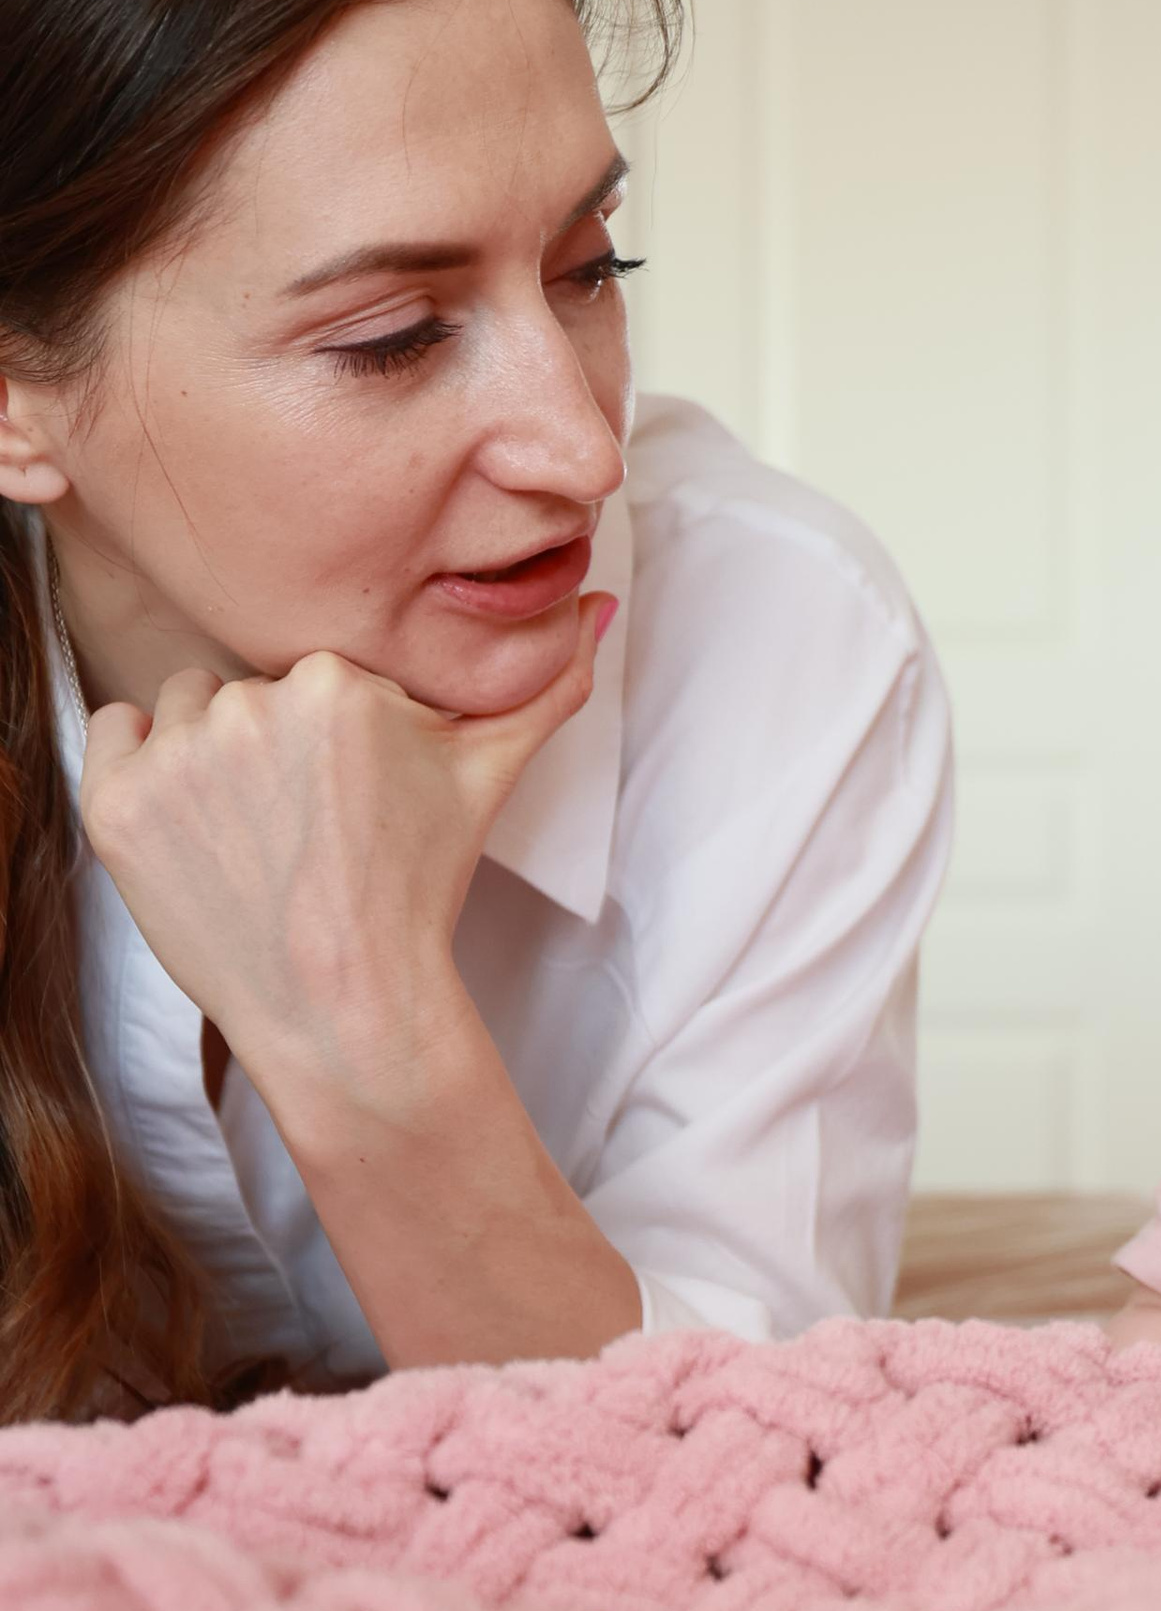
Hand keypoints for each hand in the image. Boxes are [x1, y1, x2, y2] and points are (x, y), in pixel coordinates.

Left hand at [78, 596, 612, 1107]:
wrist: (346, 1002)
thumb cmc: (419, 888)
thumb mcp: (490, 776)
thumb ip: (546, 685)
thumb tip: (597, 608)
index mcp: (340, 679)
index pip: (319, 673)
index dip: (336, 736)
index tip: (350, 797)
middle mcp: (252, 702)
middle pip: (251, 688)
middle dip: (274, 744)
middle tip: (310, 826)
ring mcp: (178, 755)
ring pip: (184, 707)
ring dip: (208, 753)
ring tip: (255, 831)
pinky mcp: (117, 803)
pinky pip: (113, 735)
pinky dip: (144, 773)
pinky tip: (198, 830)